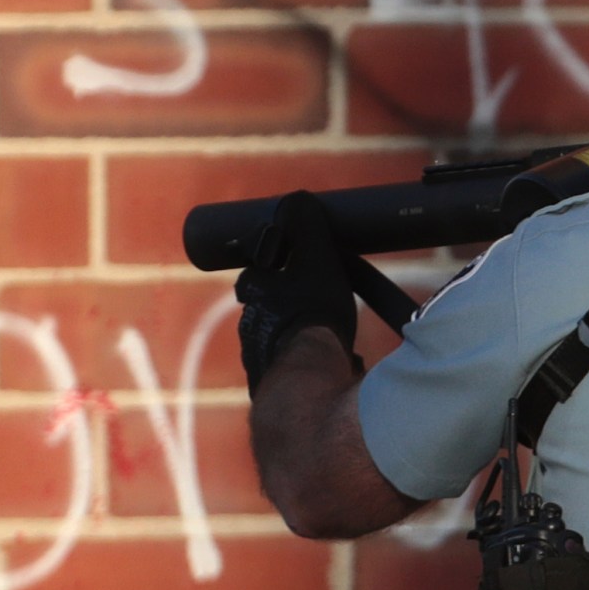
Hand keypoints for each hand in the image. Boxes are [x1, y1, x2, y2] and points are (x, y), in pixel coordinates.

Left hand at [235, 191, 358, 390]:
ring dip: (302, 337)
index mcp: (254, 294)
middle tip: (320, 304)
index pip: (259, 273)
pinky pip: (296, 372)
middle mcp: (249, 328)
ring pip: (281, 340)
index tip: (299, 268)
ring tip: (332, 339)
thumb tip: (295, 199)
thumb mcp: (314, 257)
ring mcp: (260, 360)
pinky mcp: (275, 390)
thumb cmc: (311, 313)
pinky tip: (339, 368)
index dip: (280, 267)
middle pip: (268, 308)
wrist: (309, 380)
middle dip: (291, 306)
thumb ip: (305, 225)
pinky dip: (313, 368)